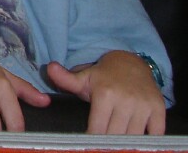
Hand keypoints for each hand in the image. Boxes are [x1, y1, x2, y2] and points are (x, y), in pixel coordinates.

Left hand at [46, 52, 165, 133]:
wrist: (131, 63)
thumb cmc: (104, 76)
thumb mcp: (83, 77)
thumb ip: (66, 79)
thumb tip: (49, 68)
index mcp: (104, 94)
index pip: (97, 129)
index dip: (93, 140)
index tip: (88, 145)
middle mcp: (125, 99)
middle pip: (115, 136)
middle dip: (108, 144)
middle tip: (101, 146)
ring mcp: (143, 105)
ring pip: (134, 138)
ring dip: (126, 144)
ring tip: (116, 145)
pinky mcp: (158, 109)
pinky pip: (155, 135)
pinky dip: (146, 142)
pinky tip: (135, 141)